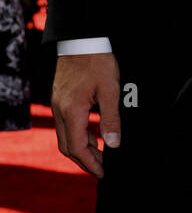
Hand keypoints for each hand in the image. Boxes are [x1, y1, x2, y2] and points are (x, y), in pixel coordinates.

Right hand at [52, 53, 121, 176]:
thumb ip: (111, 119)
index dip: (91, 164)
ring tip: (101, 154)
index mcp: (71, 111)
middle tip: (103, 169)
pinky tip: (93, 135)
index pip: (77, 148)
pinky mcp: (60, 99)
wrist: (82, 39)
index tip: (104, 173)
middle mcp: (60, 111)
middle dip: (85, 161)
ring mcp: (57, 105)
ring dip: (81, 149)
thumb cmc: (98, 62)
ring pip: (65, 137)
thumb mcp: (110, 90)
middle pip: (68, 147)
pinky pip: (65, 125)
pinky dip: (78, 136)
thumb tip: (113, 145)